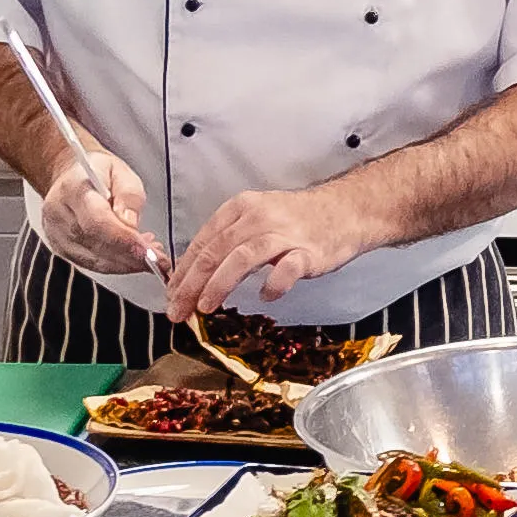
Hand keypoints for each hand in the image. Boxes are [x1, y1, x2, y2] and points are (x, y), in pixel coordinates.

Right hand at [37, 138, 159, 275]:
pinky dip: (118, 265)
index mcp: (72, 189)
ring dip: (128, 264)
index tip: (149, 251)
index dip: (125, 240)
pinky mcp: (62, 249)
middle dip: (132, 256)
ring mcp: (57, 235)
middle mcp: (59, 215)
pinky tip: (135, 258)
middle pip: (97, 245)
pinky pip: (93, 265)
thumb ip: (129, 196)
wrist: (72, 176)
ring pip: (96, 261)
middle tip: (159, 259)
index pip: (98, 222)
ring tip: (151, 256)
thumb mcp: (121, 172)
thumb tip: (131, 224)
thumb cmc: (97, 172)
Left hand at [166, 184, 386, 321]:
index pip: (203, 241)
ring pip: (242, 257)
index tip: (171, 294)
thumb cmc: (298, 220)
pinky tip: (267, 296)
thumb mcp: (256, 219)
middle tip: (178, 308)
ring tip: (206, 306)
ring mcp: (284, 234)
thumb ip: (229, 241)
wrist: (344, 211)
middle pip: (216, 251)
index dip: (183, 270)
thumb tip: (196, 275)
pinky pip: (287, 268)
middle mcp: (258, 217)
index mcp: (240, 208)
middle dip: (192, 283)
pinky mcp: (308, 251)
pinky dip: (274, 284)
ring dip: (220, 283)